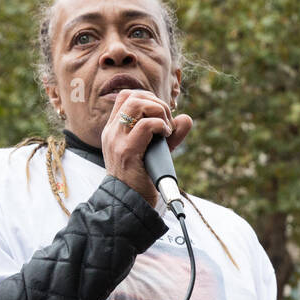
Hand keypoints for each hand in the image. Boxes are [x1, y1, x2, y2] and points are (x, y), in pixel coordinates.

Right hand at [101, 88, 193, 205]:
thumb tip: (186, 119)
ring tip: (166, 129)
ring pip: (137, 104)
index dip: (149, 99)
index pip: (128, 96)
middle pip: (132, 95)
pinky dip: (161, 126)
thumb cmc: (142, 179)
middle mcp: (113, 131)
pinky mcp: (127, 151)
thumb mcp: (156, 152)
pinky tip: (166, 137)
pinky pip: (146, 125)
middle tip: (167, 123)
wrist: (130, 204)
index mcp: (115, 129)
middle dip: (157, 103)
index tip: (162, 116)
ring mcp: (117, 140)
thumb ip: (171, 135)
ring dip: (159, 111)